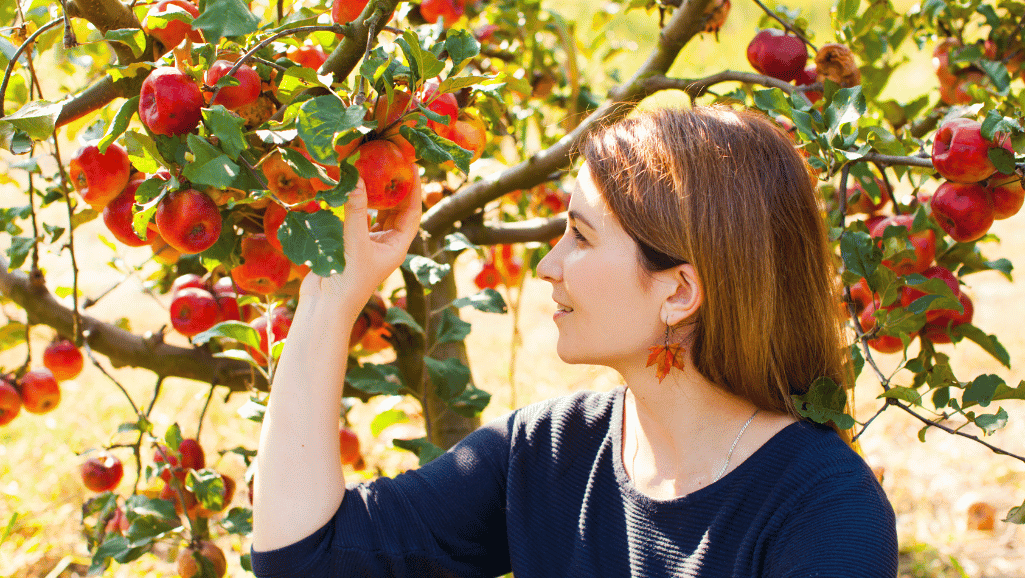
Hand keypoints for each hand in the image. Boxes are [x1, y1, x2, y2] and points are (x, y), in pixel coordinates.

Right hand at [299, 177, 422, 305]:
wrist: (325, 305)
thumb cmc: (348, 280)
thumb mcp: (355, 242)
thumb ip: (356, 210)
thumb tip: (356, 179)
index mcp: (397, 246)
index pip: (413, 212)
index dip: (415, 189)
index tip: (413, 167)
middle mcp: (386, 243)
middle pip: (397, 210)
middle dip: (395, 187)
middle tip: (391, 163)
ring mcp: (368, 243)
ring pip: (377, 213)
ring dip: (375, 194)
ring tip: (372, 170)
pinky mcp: (349, 243)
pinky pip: (357, 218)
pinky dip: (355, 204)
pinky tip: (350, 188)